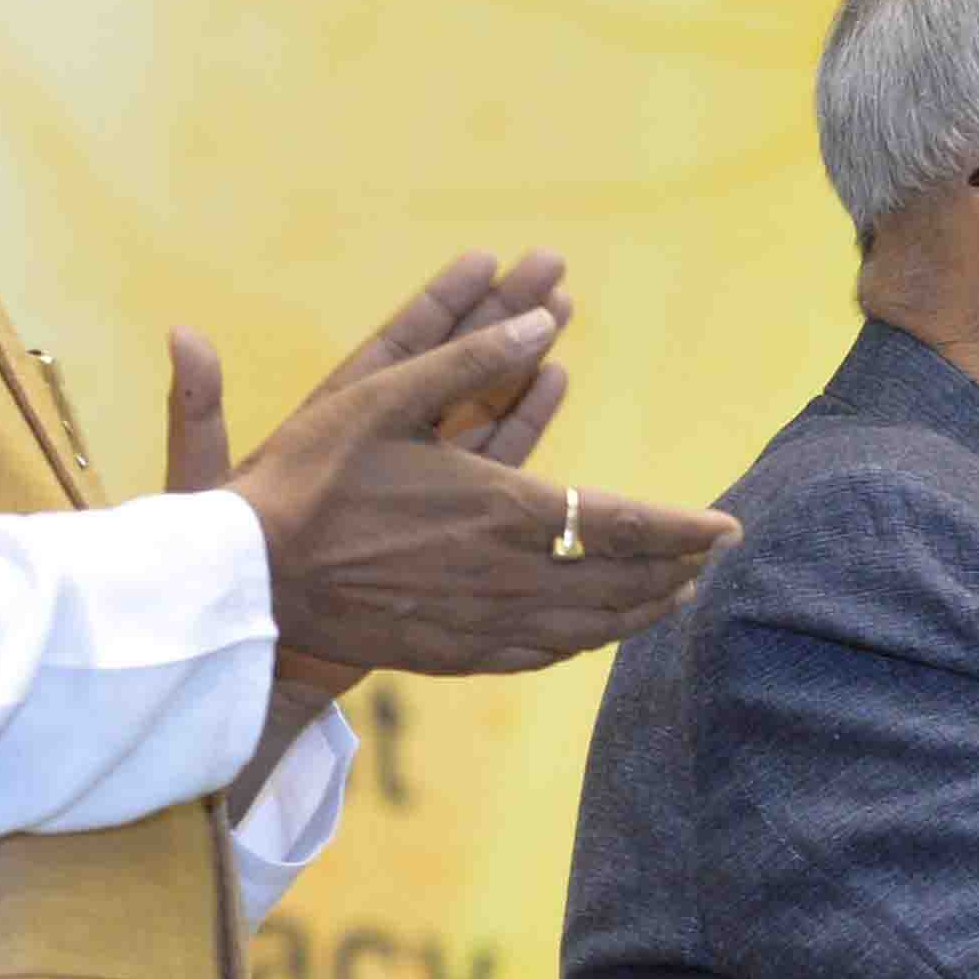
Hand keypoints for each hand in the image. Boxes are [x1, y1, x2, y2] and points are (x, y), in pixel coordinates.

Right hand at [217, 252, 738, 675]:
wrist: (249, 577)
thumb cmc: (310, 478)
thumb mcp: (381, 394)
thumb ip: (468, 359)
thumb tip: (543, 322)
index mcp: (504, 512)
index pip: (625, 525)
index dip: (684, 528)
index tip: (729, 527)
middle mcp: (508, 577)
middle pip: (622, 584)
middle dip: (676, 570)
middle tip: (712, 559)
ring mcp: (481, 624)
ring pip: (589, 627)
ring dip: (641, 610)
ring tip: (676, 595)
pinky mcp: (451, 655)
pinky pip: (540, 656)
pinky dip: (584, 642)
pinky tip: (596, 634)